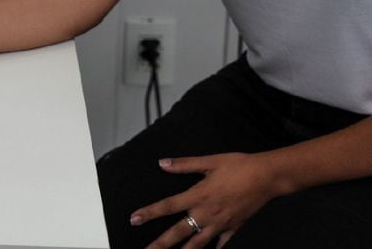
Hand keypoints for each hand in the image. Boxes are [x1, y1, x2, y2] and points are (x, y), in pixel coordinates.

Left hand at [131, 152, 280, 247]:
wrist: (268, 177)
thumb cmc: (239, 166)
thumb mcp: (209, 161)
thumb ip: (184, 164)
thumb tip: (163, 163)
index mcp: (198, 195)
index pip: (168, 206)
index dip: (149, 213)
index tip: (134, 219)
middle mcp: (207, 213)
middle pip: (179, 232)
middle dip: (161, 244)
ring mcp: (221, 223)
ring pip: (198, 243)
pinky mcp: (234, 227)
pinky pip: (222, 242)